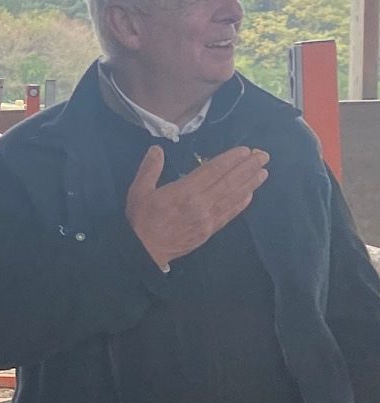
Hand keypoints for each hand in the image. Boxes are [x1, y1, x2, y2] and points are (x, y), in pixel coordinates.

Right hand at [125, 145, 268, 269]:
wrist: (144, 252)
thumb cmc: (141, 220)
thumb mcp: (139, 191)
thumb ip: (149, 169)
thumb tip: (157, 149)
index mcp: (184, 191)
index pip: (213, 171)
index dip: (231, 160)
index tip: (245, 150)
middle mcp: (200, 204)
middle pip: (229, 182)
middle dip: (247, 168)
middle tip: (263, 156)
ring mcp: (207, 219)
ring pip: (233, 197)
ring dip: (250, 183)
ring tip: (263, 172)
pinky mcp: (209, 231)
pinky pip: (229, 214)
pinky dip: (241, 204)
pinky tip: (250, 195)